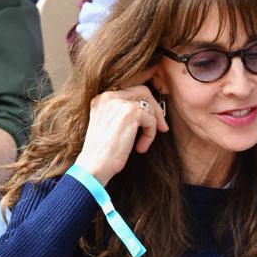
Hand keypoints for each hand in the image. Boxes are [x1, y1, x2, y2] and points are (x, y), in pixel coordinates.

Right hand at [74, 72, 167, 186]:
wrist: (94, 165)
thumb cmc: (102, 153)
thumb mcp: (110, 126)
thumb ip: (122, 114)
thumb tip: (147, 110)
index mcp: (102, 99)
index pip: (131, 90)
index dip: (146, 102)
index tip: (154, 118)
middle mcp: (108, 96)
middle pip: (143, 91)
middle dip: (156, 110)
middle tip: (162, 128)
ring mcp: (118, 103)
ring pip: (149, 107)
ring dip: (152, 127)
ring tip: (143, 144)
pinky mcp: (129, 113)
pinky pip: (151, 120)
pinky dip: (150, 135)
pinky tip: (140, 148)